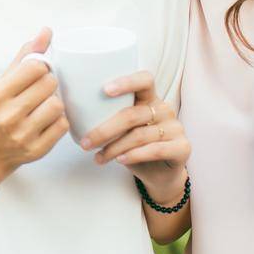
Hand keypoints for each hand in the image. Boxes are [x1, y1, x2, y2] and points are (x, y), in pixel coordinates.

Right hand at [0, 28, 66, 171]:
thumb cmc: (0, 110)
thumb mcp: (5, 82)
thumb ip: (26, 55)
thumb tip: (47, 31)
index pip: (35, 67)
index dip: (42, 68)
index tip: (37, 75)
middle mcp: (8, 115)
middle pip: (50, 84)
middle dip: (49, 86)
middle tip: (40, 93)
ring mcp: (23, 134)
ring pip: (57, 105)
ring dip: (55, 104)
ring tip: (44, 107)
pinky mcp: (37, 150)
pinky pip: (62, 126)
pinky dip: (59, 122)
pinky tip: (47, 123)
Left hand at [80, 70, 189, 202]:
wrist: (159, 174)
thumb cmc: (134, 146)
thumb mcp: (120, 129)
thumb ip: (106, 117)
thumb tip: (70, 109)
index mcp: (149, 98)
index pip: (144, 79)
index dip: (126, 81)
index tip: (104, 90)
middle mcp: (164, 109)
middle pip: (132, 114)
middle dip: (105, 129)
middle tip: (85, 143)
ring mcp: (175, 127)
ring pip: (139, 135)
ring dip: (114, 148)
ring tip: (98, 158)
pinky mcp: (183, 147)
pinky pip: (155, 149)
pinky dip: (134, 155)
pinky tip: (119, 160)